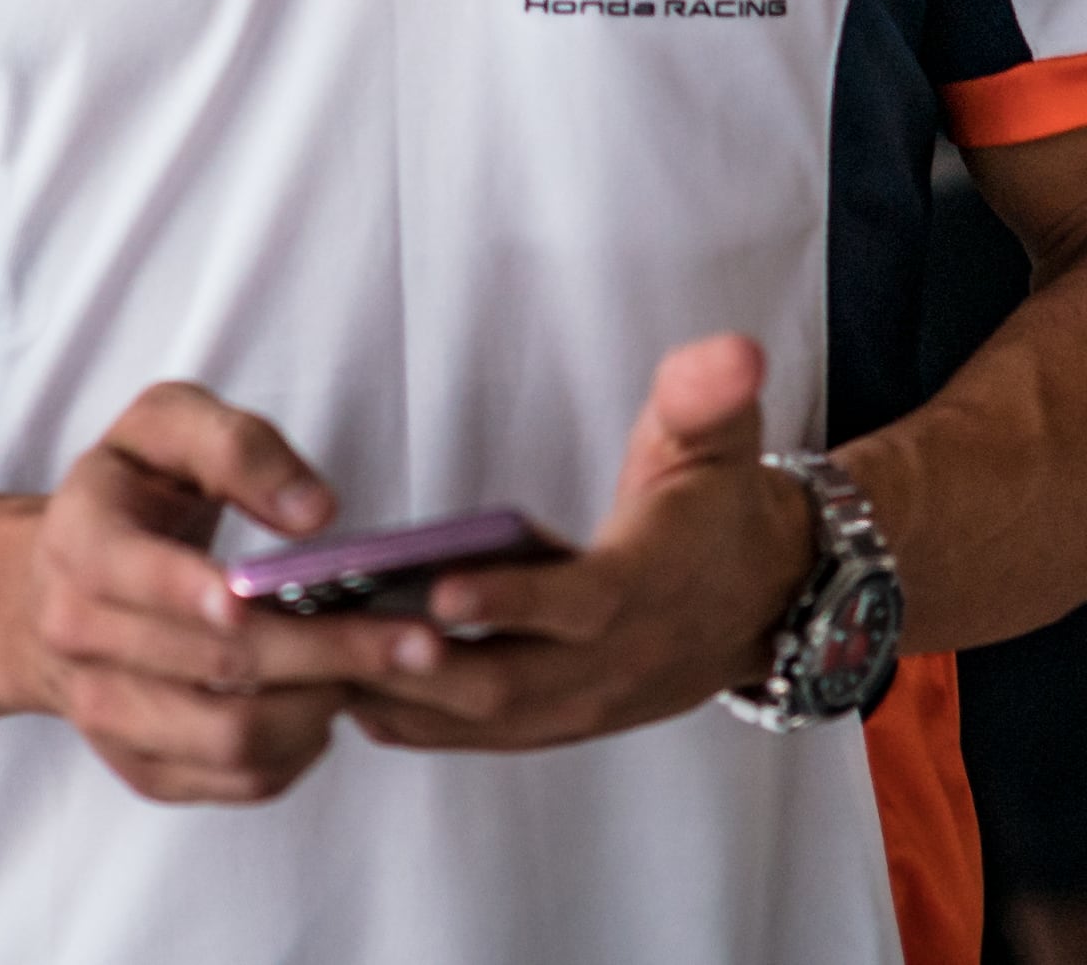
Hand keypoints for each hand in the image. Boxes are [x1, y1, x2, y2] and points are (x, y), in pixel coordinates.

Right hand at [6, 383, 415, 805]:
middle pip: (214, 663)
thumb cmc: (134, 491)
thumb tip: (315, 512)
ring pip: (230, 738)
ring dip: (320, 707)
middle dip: (327, 653)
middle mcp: (79, 635)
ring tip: (375, 667)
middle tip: (420, 641)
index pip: (131, 573)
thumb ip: (237, 447)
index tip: (258, 596)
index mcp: (82, 540)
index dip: (193, 589)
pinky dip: (301, 750)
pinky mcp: (141, 764)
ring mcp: (104, 710)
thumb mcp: (167, 427)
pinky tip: (327, 702)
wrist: (56, 582)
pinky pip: (236, 779)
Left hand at [348, 332, 813, 753]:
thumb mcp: (721, 437)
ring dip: (403, 695)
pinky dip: (419, 723)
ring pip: (486, 718)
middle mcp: (614, 662)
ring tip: (319, 659)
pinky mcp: (565, 720)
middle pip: (509, 683)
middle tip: (332, 634)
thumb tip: (735, 352)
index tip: (437, 586)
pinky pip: (485, 734)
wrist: (767, 598)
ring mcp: (587, 703)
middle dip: (418, 665)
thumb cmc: (720, 506)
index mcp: (645, 587)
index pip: (576, 605)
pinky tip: (352, 694)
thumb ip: (710, 391)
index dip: (509, 600)